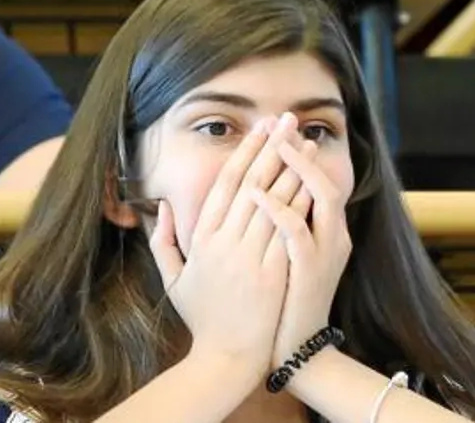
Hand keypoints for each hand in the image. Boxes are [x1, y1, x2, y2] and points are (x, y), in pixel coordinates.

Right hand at [149, 115, 294, 382]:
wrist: (227, 356)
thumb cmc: (202, 318)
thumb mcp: (173, 279)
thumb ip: (163, 241)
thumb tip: (161, 207)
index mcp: (202, 239)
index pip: (226, 183)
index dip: (245, 152)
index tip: (260, 128)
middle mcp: (225, 242)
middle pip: (253, 182)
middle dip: (272, 147)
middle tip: (287, 119)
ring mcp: (250, 256)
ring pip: (274, 200)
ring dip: (292, 167)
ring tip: (305, 141)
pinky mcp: (273, 271)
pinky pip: (289, 228)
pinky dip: (301, 202)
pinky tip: (314, 181)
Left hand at [267, 138, 351, 376]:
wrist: (295, 352)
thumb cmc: (282, 309)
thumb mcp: (284, 263)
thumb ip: (278, 230)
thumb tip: (257, 199)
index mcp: (323, 232)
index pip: (313, 180)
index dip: (295, 154)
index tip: (275, 131)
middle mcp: (331, 236)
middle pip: (319, 178)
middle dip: (298, 148)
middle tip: (282, 120)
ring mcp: (323, 252)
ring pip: (317, 195)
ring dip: (295, 168)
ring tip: (274, 145)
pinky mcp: (309, 271)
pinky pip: (295, 232)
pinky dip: (278, 209)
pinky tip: (257, 194)